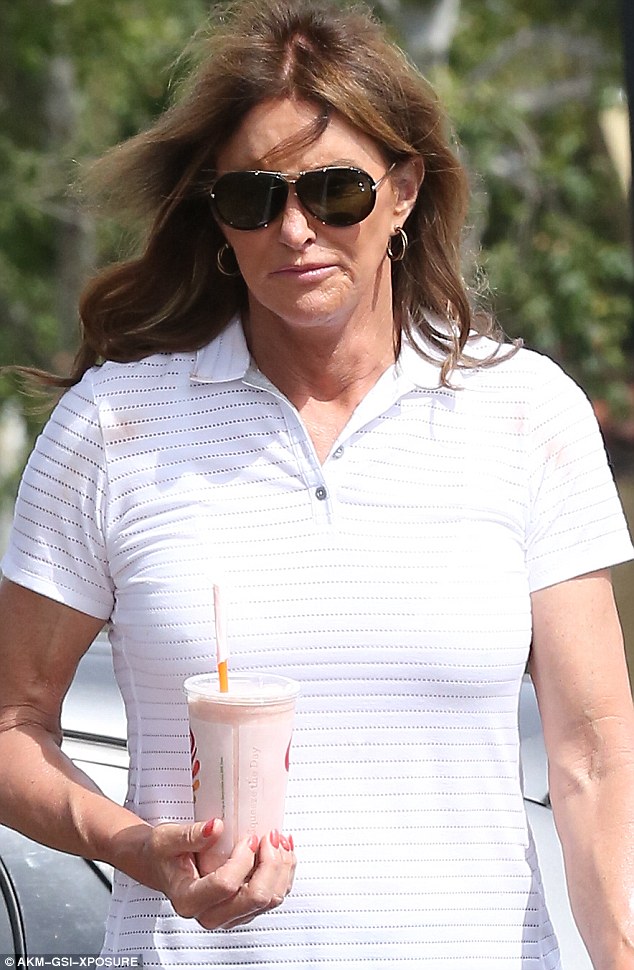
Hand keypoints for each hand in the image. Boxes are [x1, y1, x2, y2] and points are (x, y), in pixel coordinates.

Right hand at [134, 818, 295, 929]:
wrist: (162, 865)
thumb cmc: (163, 854)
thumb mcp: (167, 839)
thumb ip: (191, 835)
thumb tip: (215, 827)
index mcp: (189, 899)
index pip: (226, 885)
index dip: (243, 859)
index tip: (248, 837)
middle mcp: (211, 914)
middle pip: (256, 898)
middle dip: (271, 864)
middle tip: (269, 836)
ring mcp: (230, 915)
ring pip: (271, 899)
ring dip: (282, 868)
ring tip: (278, 839)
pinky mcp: (243, 910)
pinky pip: (274, 896)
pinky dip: (284, 872)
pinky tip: (281, 850)